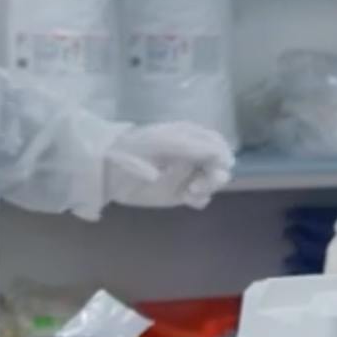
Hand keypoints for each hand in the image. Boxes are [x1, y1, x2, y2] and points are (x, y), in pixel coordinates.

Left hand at [104, 123, 234, 209]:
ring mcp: (188, 176)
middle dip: (215, 177)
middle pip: (221, 167)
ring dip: (207, 188)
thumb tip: (224, 158)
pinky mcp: (180, 194)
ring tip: (189, 191)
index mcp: (193, 137)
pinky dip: (199, 199)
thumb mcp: (169, 142)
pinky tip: (187, 197)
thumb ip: (198, 147)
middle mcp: (194, 156)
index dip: (221, 157)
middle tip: (198, 184)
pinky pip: (201, 199)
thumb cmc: (139, 148)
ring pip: (213, 184)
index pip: (220, 146)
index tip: (213, 166)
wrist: (112, 168)